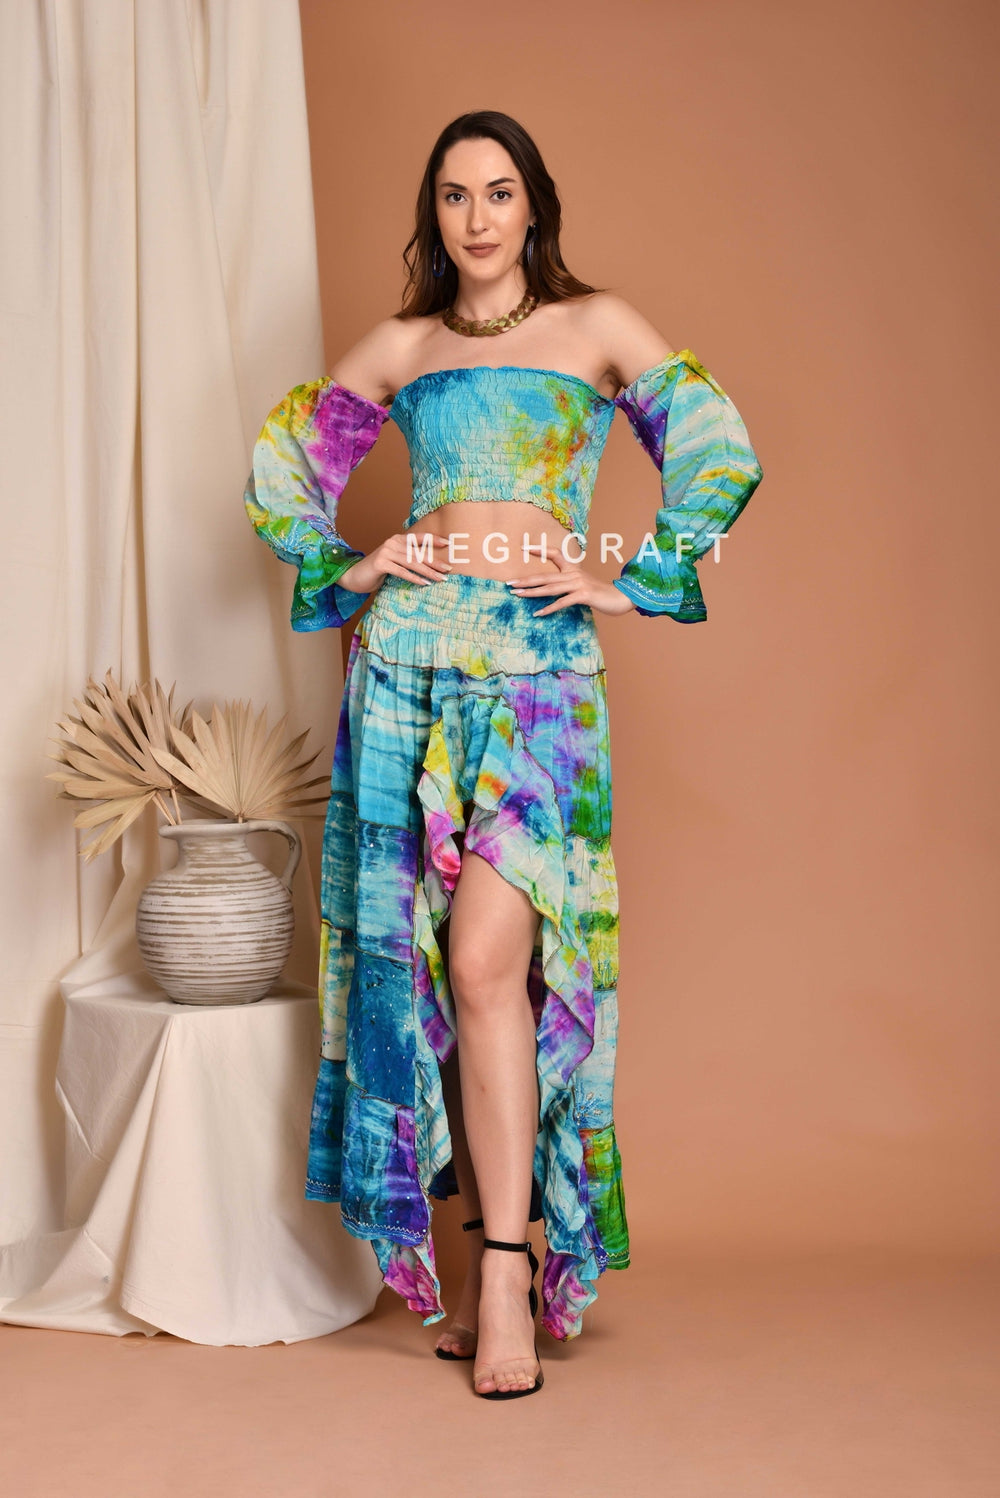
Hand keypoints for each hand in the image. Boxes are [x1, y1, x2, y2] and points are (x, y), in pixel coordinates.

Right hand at [338, 534, 453, 593]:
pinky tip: (424, 583)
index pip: (419, 537)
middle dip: (435, 561)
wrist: (355, 576)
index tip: (448, 543)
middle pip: (418, 552)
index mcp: (397, 539)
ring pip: (412, 562)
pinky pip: (402, 571)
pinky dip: (414, 578)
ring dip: (428, 572)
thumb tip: (432, 565)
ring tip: (440, 579)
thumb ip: (408, 558)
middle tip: (449, 569)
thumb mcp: (395, 561)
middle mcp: (392, 542)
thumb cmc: (378, 570)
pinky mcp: (380, 563)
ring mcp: (386, 551)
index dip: (434, 540)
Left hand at [505, 547, 636, 616]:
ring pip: (550, 588)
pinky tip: (537, 613)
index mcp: (573, 569)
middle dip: (525, 580)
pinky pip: (562, 602)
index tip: (523, 547)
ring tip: (517, 595)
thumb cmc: (601, 594)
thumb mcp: (583, 585)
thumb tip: (553, 589)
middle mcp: (574, 574)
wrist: (621, 598)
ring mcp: (578, 584)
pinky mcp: (583, 595)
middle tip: (509, 584)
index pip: (554, 553)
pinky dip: (549, 609)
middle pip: (545, 575)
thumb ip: (569, 585)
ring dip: (531, 592)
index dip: (539, 549)